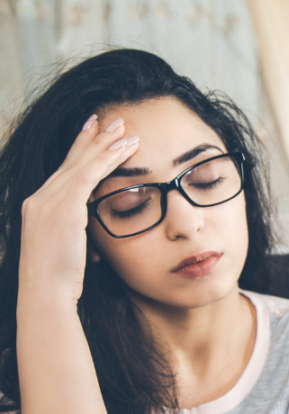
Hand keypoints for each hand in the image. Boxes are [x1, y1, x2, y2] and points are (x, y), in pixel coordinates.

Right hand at [18, 116, 139, 303]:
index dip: (79, 150)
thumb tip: (92, 239)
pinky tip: (125, 148)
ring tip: (125, 129)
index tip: (92, 132)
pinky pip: (89, 175)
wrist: (45, 293)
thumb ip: (77, 236)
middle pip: (70, 161)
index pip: (62, 171)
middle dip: (92, 139)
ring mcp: (48, 202)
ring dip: (105, 144)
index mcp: (37, 207)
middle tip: (111, 120)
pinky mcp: (63, 208)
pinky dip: (107, 159)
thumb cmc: (59, 280)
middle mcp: (38, 199)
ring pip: (82, 163)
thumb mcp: (67, 250)